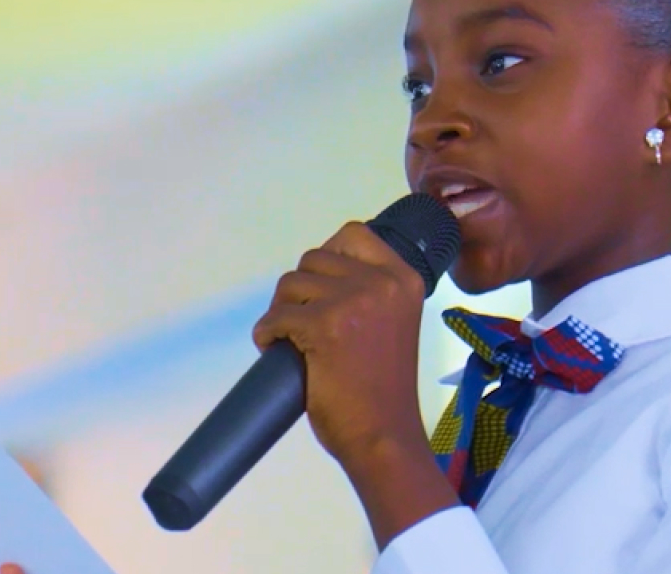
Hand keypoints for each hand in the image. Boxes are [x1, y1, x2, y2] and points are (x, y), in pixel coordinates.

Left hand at [251, 221, 427, 466]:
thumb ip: (371, 294)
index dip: (327, 257)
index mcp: (404, 279)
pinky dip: (266, 333)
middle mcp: (382, 282)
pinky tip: (275, 349)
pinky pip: (275, 317)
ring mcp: (353, 301)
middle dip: (299, 290)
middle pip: (314, 258)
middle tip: (300, 322)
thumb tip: (322, 275)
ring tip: (289, 339)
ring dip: (281, 311)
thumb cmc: (385, 389)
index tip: (320, 288)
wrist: (384, 436)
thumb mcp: (393, 323)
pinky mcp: (323, 326)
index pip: (353, 234)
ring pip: (290, 284)